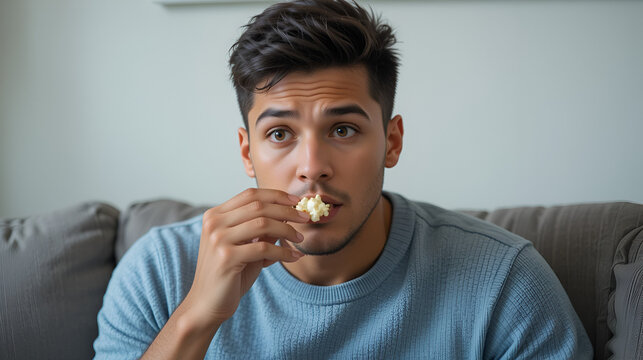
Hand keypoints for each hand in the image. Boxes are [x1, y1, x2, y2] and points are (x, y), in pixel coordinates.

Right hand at [183, 188, 308, 328]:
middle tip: (305, 217)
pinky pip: (264, 248)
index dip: (276, 195)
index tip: (295, 201)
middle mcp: (214, 223)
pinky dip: (283, 251)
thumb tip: (288, 213)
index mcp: (215, 215)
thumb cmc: (229, 275)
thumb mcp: (247, 246)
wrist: (207, 304)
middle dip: (287, 211)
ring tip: (300, 238)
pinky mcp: (226, 257)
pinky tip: (293, 256)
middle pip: (258, 206)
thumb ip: (262, 229)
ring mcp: (218, 239)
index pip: (250, 195)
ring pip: (263, 224)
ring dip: (287, 230)